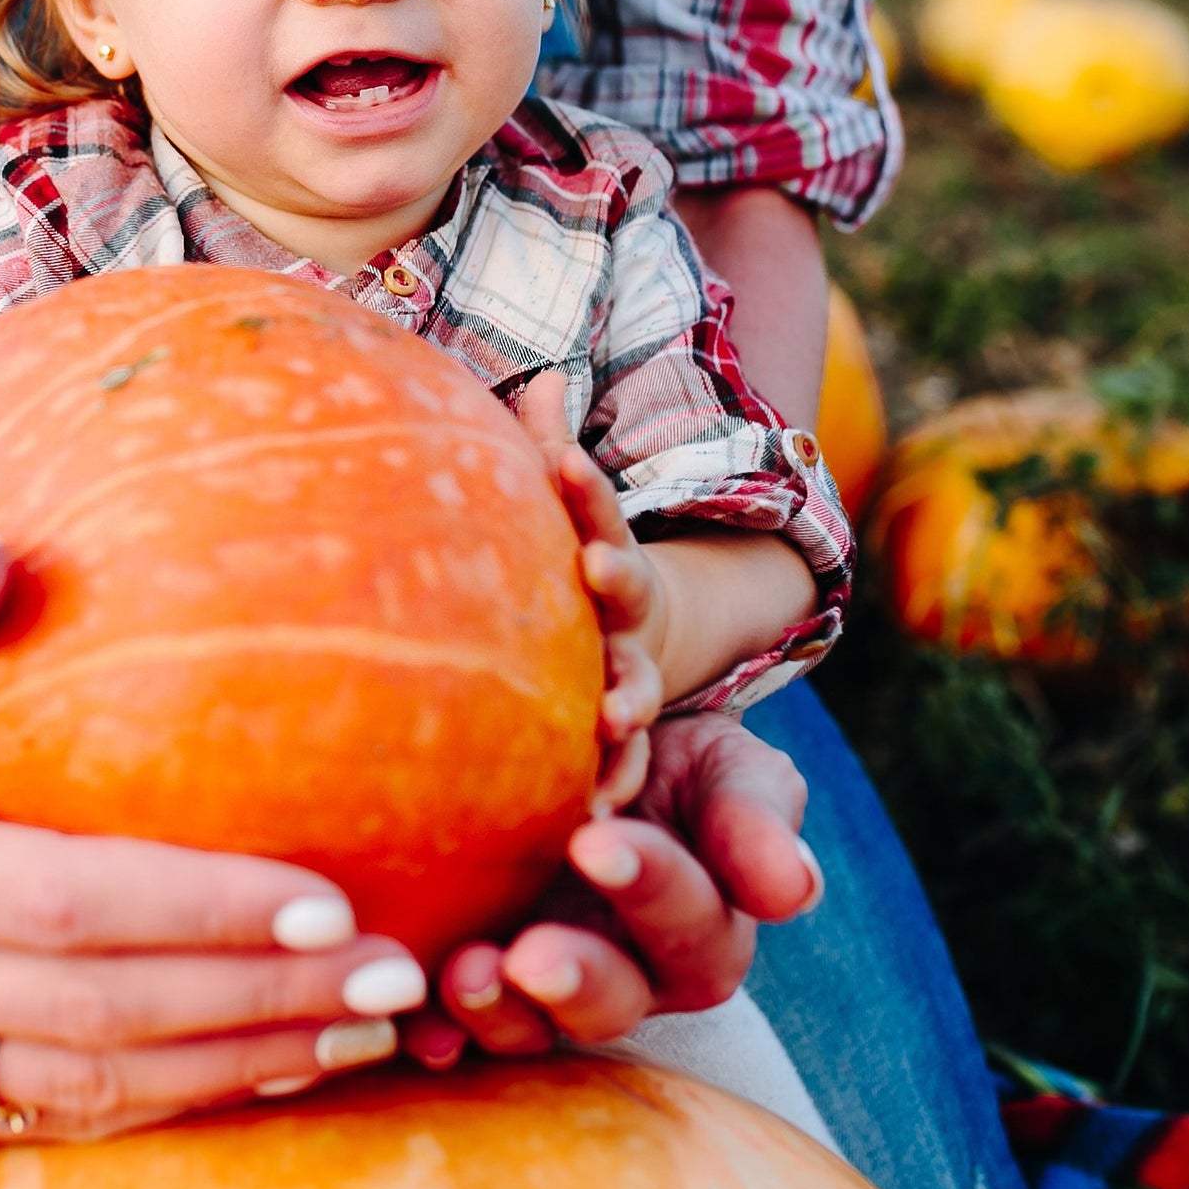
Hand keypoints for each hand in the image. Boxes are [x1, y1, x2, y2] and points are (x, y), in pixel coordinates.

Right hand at [0, 536, 425, 1140]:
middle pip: (99, 1013)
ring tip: (374, 1030)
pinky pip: (59, 1114)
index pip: (58, 903)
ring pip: (92, 1087)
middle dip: (260, 1000)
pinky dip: (177, 1098)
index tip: (328, 895)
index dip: (195, 905)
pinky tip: (279, 1063)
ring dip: (243, 1065)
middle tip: (400, 974)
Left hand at [409, 713, 820, 1067]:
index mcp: (701, 928)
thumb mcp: (729, 767)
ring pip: (533, 1027)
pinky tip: (412, 1026)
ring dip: (498, 1013)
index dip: (647, 884)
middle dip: (574, 980)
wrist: (599, 744)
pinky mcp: (484, 983)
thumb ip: (756, 818)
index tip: (595, 838)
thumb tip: (794, 890)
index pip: (686, 918)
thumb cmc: (679, 757)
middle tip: (531, 956)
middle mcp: (629, 973)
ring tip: (464, 977)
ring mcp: (549, 983)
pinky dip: (436, 1031)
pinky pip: (459, 1027)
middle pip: (611, 999)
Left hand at [514, 372, 664, 811]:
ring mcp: (630, 676)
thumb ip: (552, 446)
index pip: (597, 510)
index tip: (563, 460)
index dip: (582, 485)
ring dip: (625, 698)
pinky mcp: (620, 742)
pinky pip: (621, 767)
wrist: (642, 645)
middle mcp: (627, 616)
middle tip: (597, 568)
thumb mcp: (571, 511)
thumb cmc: (583, 567)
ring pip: (635, 685)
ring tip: (612, 718)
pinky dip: (611, 788)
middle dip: (614, 577)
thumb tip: (546, 375)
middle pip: (625, 589)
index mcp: (608, 557)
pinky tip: (589, 814)